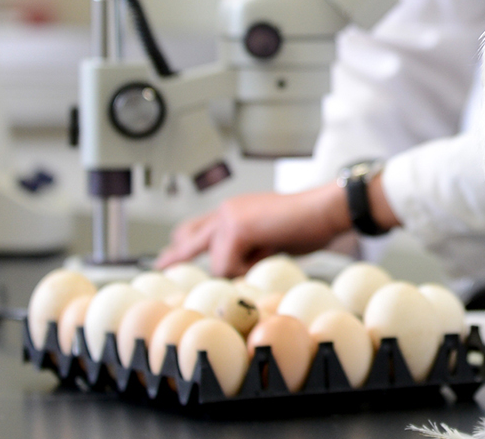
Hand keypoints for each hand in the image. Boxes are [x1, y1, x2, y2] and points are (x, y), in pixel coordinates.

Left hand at [153, 174, 401, 276]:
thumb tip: (237, 273)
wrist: (325, 211)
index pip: (202, 227)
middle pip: (192, 238)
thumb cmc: (309, 225)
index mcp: (236, 211)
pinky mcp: (236, 227)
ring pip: (219, 263)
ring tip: (269, 251)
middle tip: (159, 264)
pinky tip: (269, 250)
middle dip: (177, 255)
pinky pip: (231, 266)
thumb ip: (250, 251)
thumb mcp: (271, 242)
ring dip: (242, 268)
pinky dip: (250, 267)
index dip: (186, 241)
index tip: (173, 249)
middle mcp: (227, 211)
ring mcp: (229, 217)